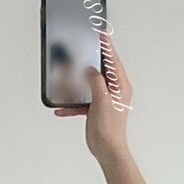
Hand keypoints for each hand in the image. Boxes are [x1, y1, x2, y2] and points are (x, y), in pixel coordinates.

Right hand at [54, 33, 132, 166]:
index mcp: (121, 86)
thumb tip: (90, 70)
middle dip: (92, 60)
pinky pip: (83, 101)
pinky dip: (73, 103)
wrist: (108, 150)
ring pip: (90, 84)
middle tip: (87, 46)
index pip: (113, 61)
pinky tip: (62, 107)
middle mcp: (115, 91)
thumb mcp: (102, 100)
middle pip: (102, 70)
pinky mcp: (97, 109)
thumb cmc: (109, 129)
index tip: (101, 33)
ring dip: (78, 83)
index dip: (107, 46)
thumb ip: (96, 82)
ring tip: (70, 74)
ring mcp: (106, 99)